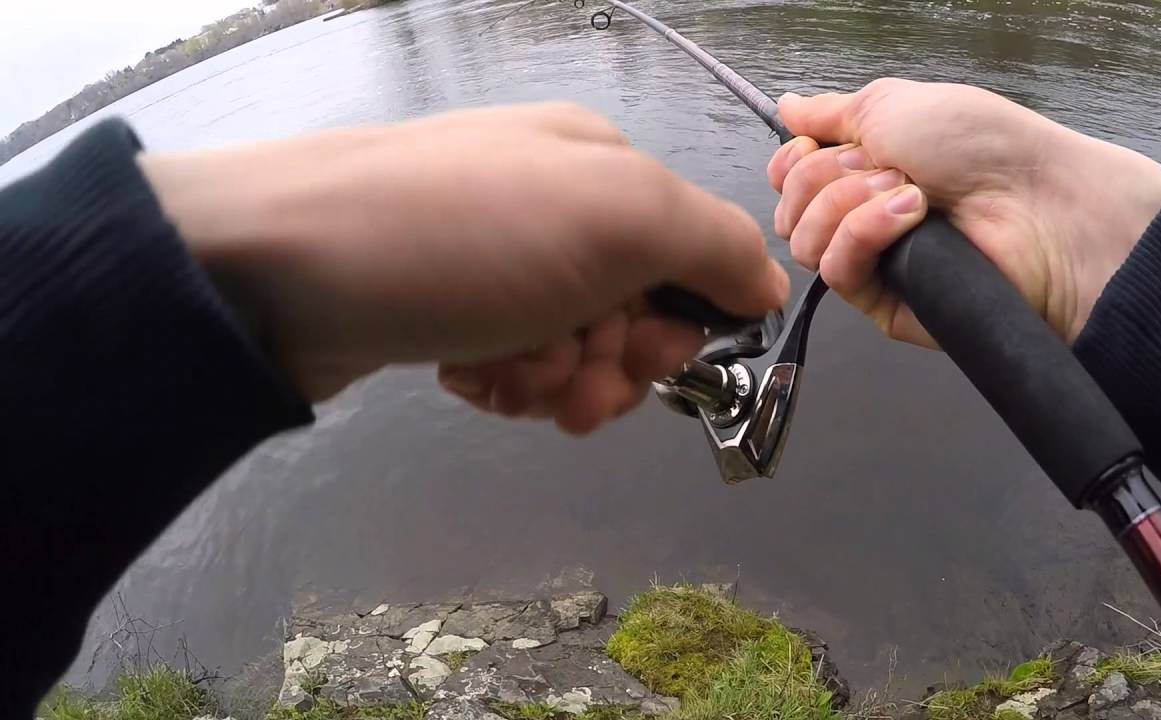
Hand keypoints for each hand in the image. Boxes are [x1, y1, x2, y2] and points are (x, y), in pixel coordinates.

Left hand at [139, 103, 788, 431]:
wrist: (277, 267)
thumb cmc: (466, 237)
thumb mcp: (617, 217)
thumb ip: (713, 245)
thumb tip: (770, 284)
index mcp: (602, 168)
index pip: (690, 259)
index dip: (680, 327)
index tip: (641, 360)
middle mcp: (551, 205)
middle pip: (630, 313)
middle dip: (610, 366)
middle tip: (566, 385)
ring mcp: (491, 258)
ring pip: (570, 348)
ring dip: (552, 381)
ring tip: (504, 376)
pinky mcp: (440, 307)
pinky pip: (508, 360)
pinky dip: (500, 382)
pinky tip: (464, 377)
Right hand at [767, 79, 1160, 344]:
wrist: (1036, 202)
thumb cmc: (981, 145)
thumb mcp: (894, 104)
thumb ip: (831, 112)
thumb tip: (787, 107)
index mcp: (861, 169)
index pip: (787, 179)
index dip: (790, 163)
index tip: (813, 145)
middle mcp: (859, 216)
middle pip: (789, 209)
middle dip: (824, 177)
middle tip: (881, 166)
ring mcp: (871, 261)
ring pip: (804, 242)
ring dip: (847, 204)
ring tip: (908, 193)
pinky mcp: (882, 302)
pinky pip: (837, 271)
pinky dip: (864, 234)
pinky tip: (909, 218)